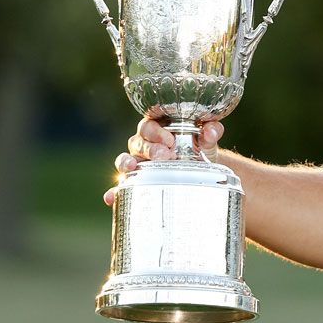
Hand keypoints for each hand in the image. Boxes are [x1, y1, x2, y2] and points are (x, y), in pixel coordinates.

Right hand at [102, 118, 224, 204]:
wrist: (201, 170)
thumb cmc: (199, 149)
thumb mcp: (206, 140)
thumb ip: (211, 132)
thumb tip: (212, 130)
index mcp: (157, 129)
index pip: (149, 125)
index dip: (156, 131)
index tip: (170, 140)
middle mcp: (143, 144)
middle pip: (137, 142)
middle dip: (148, 149)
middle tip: (164, 155)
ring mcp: (138, 163)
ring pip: (124, 160)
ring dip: (125, 163)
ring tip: (131, 168)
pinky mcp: (136, 181)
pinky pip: (121, 185)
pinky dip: (115, 191)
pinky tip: (111, 198)